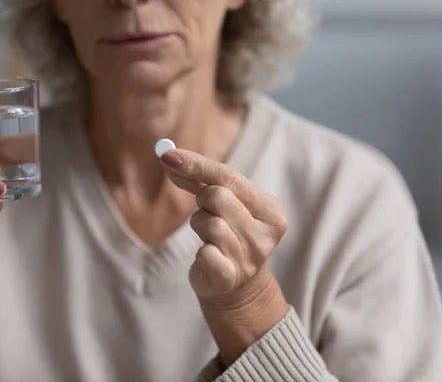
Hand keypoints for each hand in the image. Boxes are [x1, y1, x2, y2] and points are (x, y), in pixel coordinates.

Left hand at [160, 149, 289, 364]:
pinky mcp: (229, 277)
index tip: (168, 155)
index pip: (230, 178)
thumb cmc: (229, 235)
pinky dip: (201, 252)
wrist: (236, 287)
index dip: (196, 165)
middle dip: (203, 202)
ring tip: (211, 239)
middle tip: (208, 214)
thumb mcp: (222, 204)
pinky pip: (203, 251)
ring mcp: (250, 258)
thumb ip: (199, 179)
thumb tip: (169, 156)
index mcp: (272, 211)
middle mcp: (266, 235)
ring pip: (209, 222)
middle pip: (218, 196)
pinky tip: (210, 258)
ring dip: (200, 226)